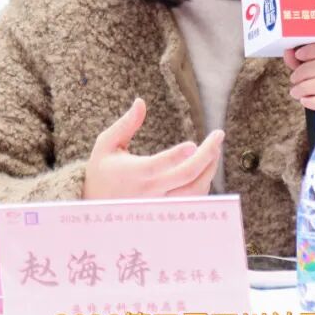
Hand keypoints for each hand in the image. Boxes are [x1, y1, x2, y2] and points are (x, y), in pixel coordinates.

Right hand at [82, 98, 223, 199]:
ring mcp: (162, 205)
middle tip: (219, 135)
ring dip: (210, 169)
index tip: (193, 143)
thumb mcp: (106, 144)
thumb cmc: (102, 171)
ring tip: (215, 149)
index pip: (160, 165)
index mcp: (135, 173)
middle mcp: (151, 192)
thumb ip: (125, 124)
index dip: (177, 156)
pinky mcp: (168, 212)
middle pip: (186, 176)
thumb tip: (140, 102)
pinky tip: (206, 166)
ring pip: (195, 191)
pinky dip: (204, 183)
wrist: (95, 205)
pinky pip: (194, 201)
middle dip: (208, 155)